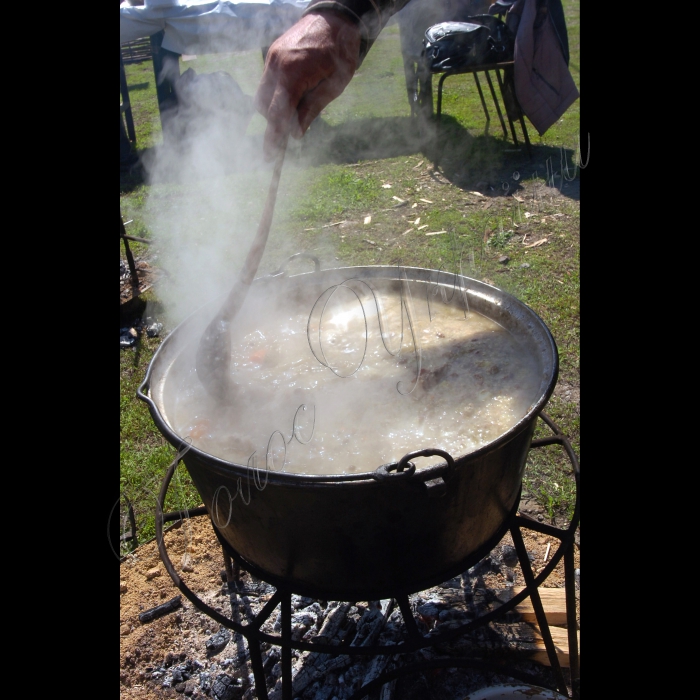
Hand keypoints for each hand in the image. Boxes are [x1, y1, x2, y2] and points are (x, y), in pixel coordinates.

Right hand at [254, 11, 360, 159]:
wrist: (334, 17)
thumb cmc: (340, 52)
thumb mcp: (334, 86)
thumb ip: (312, 109)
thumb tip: (296, 134)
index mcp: (294, 74)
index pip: (277, 114)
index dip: (274, 137)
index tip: (270, 156)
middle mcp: (277, 65)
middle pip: (264, 107)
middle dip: (275, 122)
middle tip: (291, 132)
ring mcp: (271, 58)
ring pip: (261, 95)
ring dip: (273, 109)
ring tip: (297, 106)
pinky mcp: (271, 54)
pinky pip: (266, 82)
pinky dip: (275, 94)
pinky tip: (294, 92)